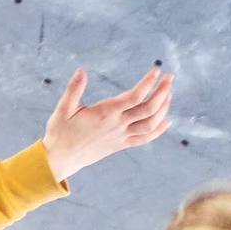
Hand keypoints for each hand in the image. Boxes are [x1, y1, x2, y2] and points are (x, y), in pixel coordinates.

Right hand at [41, 64, 171, 184]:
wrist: (61, 159)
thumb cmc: (60, 132)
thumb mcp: (63, 108)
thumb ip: (74, 89)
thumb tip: (81, 70)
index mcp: (105, 113)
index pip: (134, 96)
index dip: (147, 83)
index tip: (156, 70)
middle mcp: (117, 125)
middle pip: (148, 109)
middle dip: (162, 92)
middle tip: (170, 78)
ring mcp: (120, 137)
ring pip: (150, 124)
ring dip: (163, 109)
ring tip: (168, 94)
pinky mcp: (120, 145)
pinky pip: (144, 139)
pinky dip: (158, 130)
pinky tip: (166, 121)